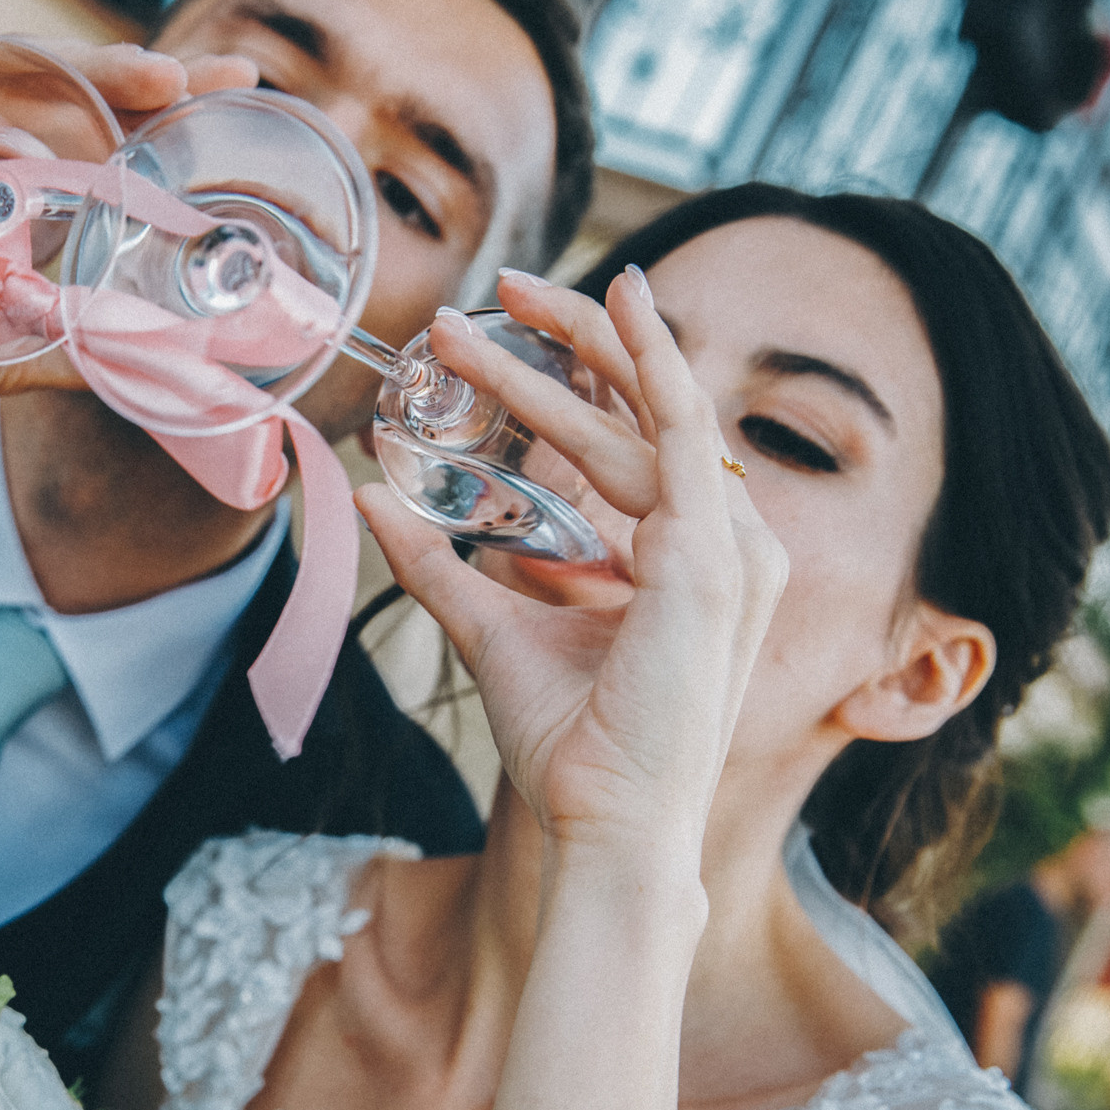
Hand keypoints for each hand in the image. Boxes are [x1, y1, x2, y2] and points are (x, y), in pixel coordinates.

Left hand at [357, 269, 787, 863]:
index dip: (585, 377)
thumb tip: (378, 504)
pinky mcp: (711, 555)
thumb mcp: (493, 628)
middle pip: (649, 411)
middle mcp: (727, 545)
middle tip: (501, 288)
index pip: (642, 443)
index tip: (519, 329)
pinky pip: (681, 427)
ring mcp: (730, 547)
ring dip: (569, 347)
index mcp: (692, 562)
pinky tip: (622, 302)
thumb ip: (442, 564)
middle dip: (574, 340)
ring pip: (645, 410)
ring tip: (494, 300)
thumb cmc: (571, 744)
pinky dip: (654, 358)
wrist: (606, 821)